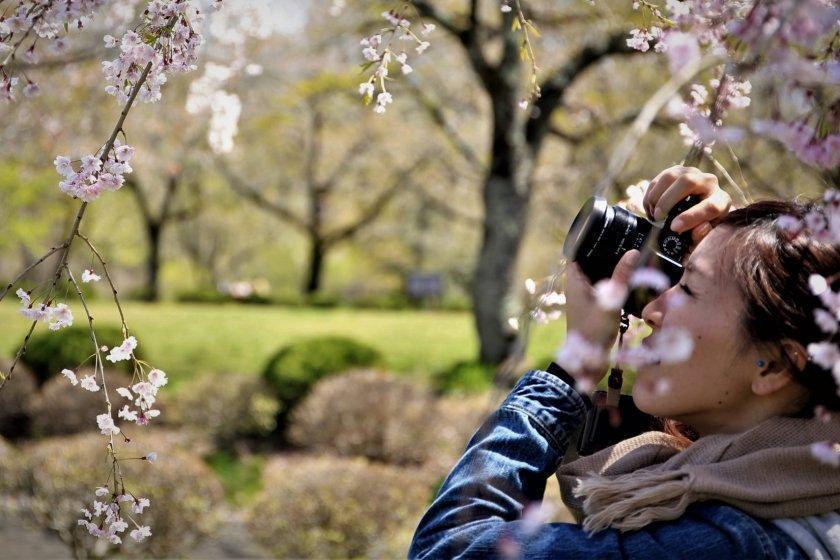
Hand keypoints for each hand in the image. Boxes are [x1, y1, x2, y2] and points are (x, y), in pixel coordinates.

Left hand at [563, 250, 639, 384]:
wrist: (588, 362)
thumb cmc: (593, 332)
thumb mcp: (610, 302)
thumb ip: (621, 278)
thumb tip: (633, 252)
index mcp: (574, 280)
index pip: (578, 250)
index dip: (590, 239)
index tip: (609, 230)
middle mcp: (578, 285)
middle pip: (592, 260)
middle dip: (608, 253)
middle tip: (628, 241)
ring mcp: (586, 296)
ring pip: (600, 274)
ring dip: (614, 269)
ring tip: (633, 257)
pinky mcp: (595, 305)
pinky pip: (606, 287)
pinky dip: (616, 283)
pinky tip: (631, 280)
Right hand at [643, 166, 731, 246]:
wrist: (696, 210)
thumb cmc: (699, 226)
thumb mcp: (703, 236)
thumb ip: (701, 237)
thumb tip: (697, 230)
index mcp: (721, 201)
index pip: (711, 206)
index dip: (691, 217)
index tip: (673, 228)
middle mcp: (709, 182)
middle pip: (688, 182)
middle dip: (668, 201)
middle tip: (658, 217)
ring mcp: (692, 173)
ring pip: (670, 177)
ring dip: (656, 196)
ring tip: (653, 213)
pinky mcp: (676, 171)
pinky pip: (659, 178)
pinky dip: (650, 194)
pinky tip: (650, 207)